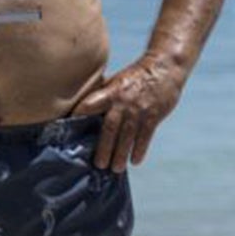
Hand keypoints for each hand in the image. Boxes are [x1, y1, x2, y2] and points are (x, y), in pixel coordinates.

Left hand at [71, 55, 184, 171]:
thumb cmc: (136, 75)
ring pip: (127, 136)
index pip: (89, 105)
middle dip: (104, 148)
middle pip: (109, 128)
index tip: (69, 133)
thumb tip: (85, 110)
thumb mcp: (117, 81)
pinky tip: (135, 161)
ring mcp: (139, 110)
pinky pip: (145, 136)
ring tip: (116, 169)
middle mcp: (123, 102)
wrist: (165, 66)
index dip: (78, 117)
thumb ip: (103, 95)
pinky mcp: (154, 115)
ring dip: (121, 154)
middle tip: (99, 165)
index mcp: (110, 92)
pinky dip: (140, 149)